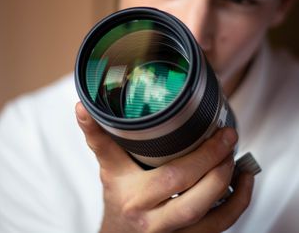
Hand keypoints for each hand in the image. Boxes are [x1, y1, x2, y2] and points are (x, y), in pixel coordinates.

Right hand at [76, 102, 253, 232]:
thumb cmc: (117, 198)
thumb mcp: (107, 168)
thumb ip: (98, 138)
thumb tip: (82, 106)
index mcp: (135, 197)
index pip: (173, 176)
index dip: (201, 154)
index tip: (216, 128)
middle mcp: (156, 221)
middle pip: (195, 195)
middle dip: (217, 163)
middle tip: (228, 136)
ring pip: (213, 217)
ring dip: (231, 185)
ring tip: (235, 156)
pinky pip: (221, 227)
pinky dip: (237, 204)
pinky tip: (244, 181)